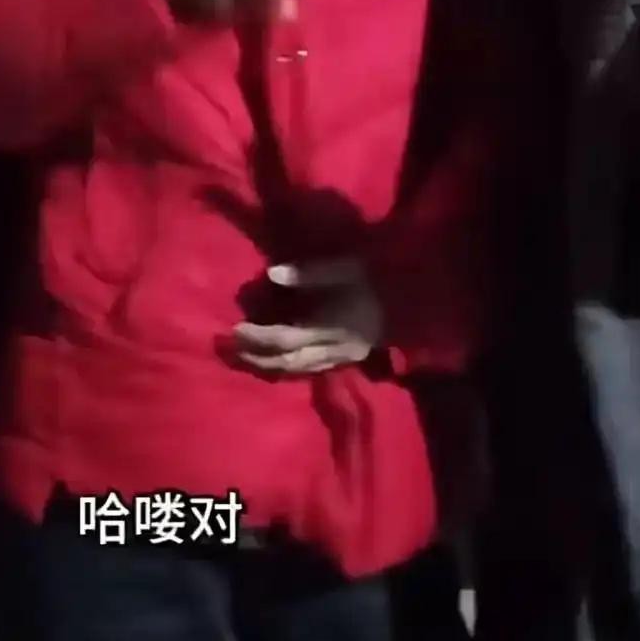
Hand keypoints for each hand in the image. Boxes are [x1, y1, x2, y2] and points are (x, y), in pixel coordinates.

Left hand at [232, 258, 383, 375]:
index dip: (260, 337)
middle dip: (256, 357)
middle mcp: (332, 349)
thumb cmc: (373, 281)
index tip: (236, 328)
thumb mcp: (345, 269)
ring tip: (241, 357)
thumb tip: (271, 273)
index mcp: (331, 326)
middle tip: (229, 347)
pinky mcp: (340, 362)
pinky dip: (284, 369)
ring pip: (296, 371)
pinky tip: (269, 363)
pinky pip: (306, 371)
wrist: (409, 304)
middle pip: (287, 361)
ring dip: (266, 366)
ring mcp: (337, 359)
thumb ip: (308, 273)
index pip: (288, 338)